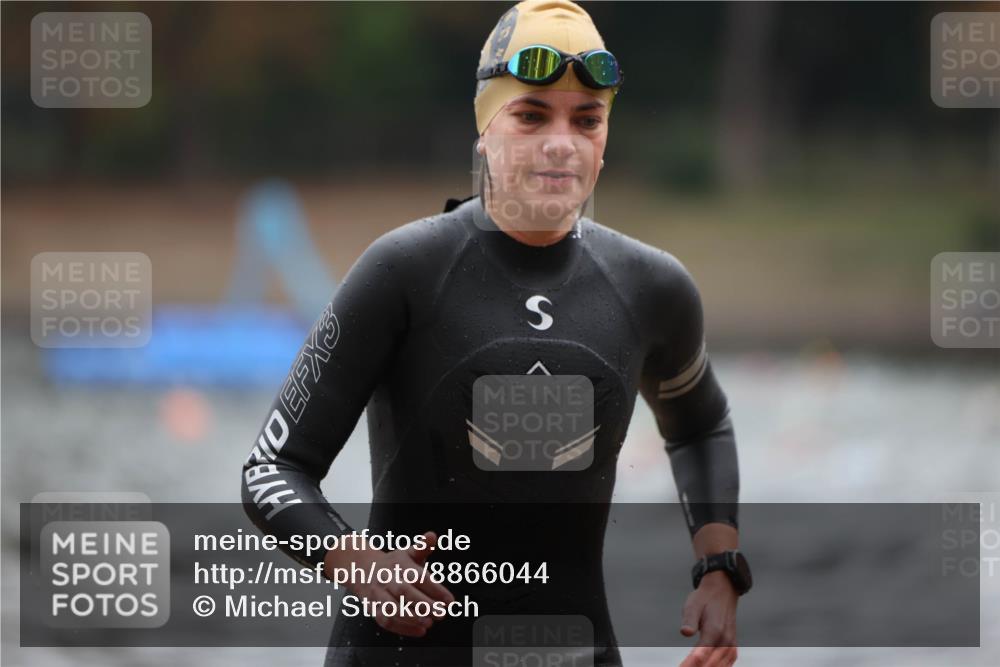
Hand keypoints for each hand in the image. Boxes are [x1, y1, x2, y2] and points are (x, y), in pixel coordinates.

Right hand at [324, 531, 454, 637]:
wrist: (362, 569)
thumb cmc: (392, 563)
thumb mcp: (408, 552)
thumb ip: (423, 546)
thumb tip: (432, 536)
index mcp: (399, 563)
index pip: (418, 576)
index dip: (435, 589)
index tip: (449, 600)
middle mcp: (387, 578)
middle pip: (404, 592)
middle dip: (424, 604)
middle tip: (441, 613)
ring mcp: (378, 594)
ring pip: (392, 608)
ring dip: (411, 618)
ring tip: (429, 623)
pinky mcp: (373, 607)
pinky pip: (385, 620)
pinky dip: (402, 628)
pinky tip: (419, 631)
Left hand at [678, 570, 738, 666]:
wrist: (722, 591)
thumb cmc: (704, 599)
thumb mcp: (692, 605)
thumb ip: (689, 620)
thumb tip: (685, 632)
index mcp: (714, 630)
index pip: (701, 655)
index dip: (690, 664)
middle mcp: (725, 640)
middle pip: (711, 663)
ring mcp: (731, 644)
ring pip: (720, 665)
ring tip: (692, 666)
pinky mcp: (733, 646)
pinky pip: (728, 662)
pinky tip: (709, 666)